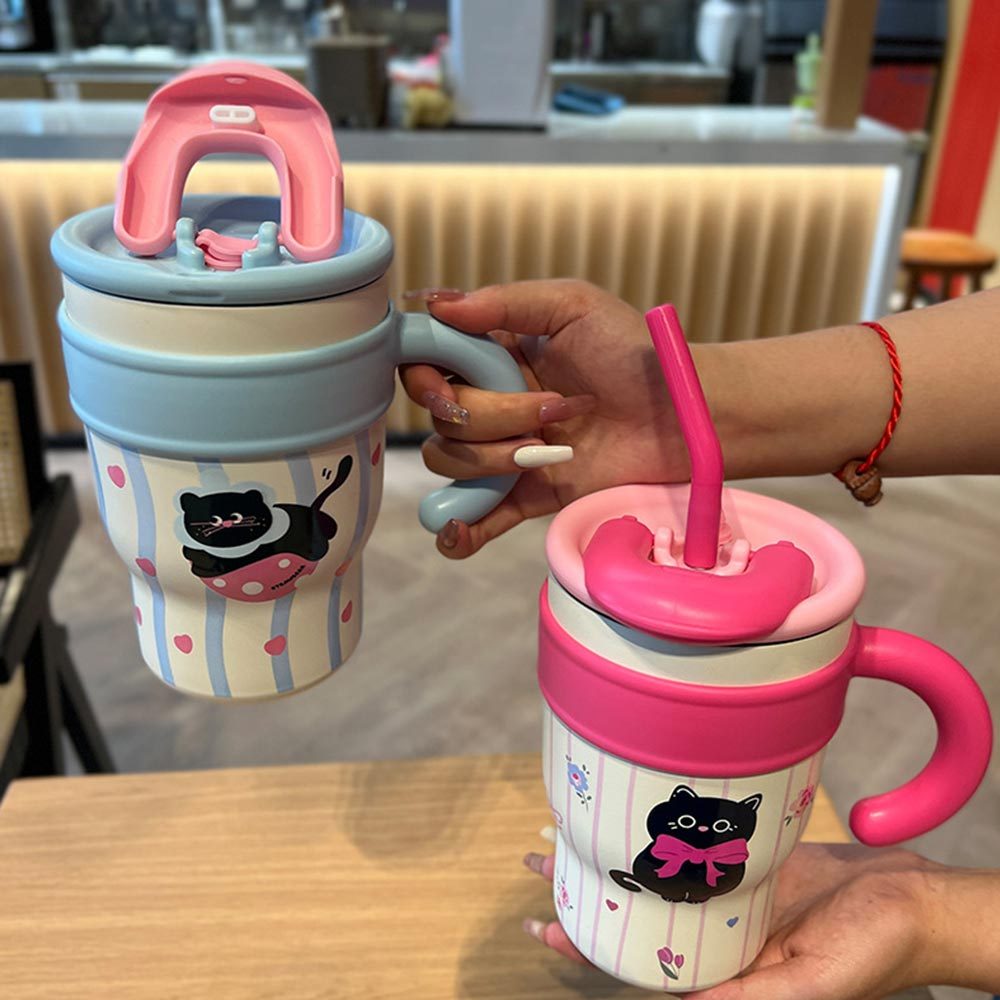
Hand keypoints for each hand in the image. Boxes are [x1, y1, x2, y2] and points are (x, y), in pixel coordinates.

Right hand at [401, 280, 689, 556]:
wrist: (684, 416)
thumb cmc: (635, 353)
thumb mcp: (573, 307)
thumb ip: (504, 302)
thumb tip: (435, 304)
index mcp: (494, 356)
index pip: (427, 364)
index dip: (424, 374)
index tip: (446, 378)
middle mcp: (492, 404)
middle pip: (443, 417)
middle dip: (490, 415)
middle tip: (553, 409)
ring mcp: (506, 452)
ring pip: (451, 462)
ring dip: (494, 459)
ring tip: (550, 450)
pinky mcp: (528, 496)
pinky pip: (476, 517)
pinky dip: (459, 529)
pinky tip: (458, 530)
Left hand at [522, 844, 942, 998]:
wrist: (916, 901)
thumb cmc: (873, 952)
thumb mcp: (808, 986)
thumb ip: (743, 998)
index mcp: (725, 975)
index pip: (639, 964)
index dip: (589, 948)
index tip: (542, 927)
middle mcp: (719, 935)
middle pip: (638, 913)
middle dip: (587, 890)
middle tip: (539, 860)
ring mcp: (732, 894)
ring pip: (658, 875)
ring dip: (616, 856)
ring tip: (570, 830)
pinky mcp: (751, 861)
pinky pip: (695, 846)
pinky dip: (661, 833)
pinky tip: (637, 814)